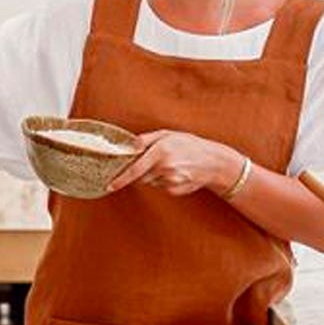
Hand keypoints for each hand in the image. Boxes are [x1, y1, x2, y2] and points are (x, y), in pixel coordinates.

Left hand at [108, 130, 238, 196]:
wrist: (214, 161)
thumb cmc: (188, 144)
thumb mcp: (167, 134)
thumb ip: (145, 139)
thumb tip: (128, 146)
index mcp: (160, 151)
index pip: (135, 169)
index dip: (121, 179)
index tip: (110, 185)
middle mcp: (165, 167)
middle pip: (140, 176)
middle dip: (142, 171)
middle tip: (156, 161)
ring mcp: (171, 180)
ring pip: (151, 182)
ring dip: (154, 176)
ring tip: (170, 165)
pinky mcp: (175, 190)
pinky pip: (161, 187)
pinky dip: (164, 182)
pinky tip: (176, 173)